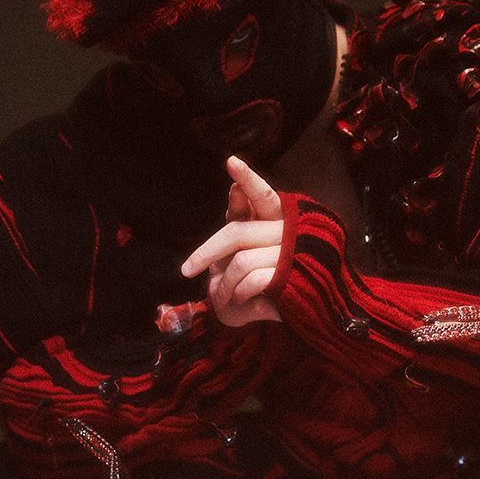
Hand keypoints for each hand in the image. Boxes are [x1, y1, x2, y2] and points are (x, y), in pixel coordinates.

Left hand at [181, 156, 284, 326]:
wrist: (273, 316)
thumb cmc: (254, 276)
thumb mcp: (241, 248)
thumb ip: (240, 216)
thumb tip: (235, 188)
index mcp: (276, 219)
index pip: (262, 196)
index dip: (248, 180)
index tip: (231, 162)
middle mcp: (288, 233)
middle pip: (236, 233)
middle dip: (207, 253)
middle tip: (187, 269)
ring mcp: (292, 256)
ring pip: (240, 262)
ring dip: (225, 284)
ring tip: (224, 295)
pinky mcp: (291, 280)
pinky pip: (252, 281)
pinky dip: (238, 293)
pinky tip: (239, 299)